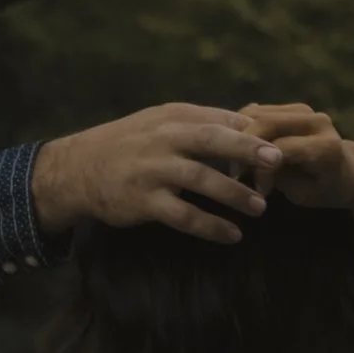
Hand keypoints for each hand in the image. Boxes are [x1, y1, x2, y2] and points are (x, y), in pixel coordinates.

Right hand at [31, 103, 279, 245]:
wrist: (76, 169)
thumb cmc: (126, 145)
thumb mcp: (158, 122)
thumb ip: (198, 123)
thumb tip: (246, 127)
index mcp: (172, 117)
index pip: (219, 119)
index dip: (250, 133)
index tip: (277, 144)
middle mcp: (163, 139)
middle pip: (214, 141)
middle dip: (248, 151)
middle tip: (278, 161)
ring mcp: (153, 170)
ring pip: (203, 181)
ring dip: (235, 194)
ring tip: (261, 208)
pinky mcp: (144, 201)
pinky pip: (184, 216)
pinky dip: (211, 227)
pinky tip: (232, 235)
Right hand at [237, 103, 353, 223]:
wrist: (349, 170)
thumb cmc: (326, 189)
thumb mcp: (302, 194)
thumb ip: (277, 177)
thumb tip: (247, 166)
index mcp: (324, 146)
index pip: (279, 149)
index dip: (260, 169)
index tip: (255, 189)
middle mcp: (316, 121)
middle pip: (265, 123)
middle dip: (242, 147)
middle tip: (237, 172)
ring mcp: (304, 109)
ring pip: (257, 114)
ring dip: (240, 137)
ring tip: (239, 162)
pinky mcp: (293, 106)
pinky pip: (258, 112)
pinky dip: (245, 128)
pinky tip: (244, 149)